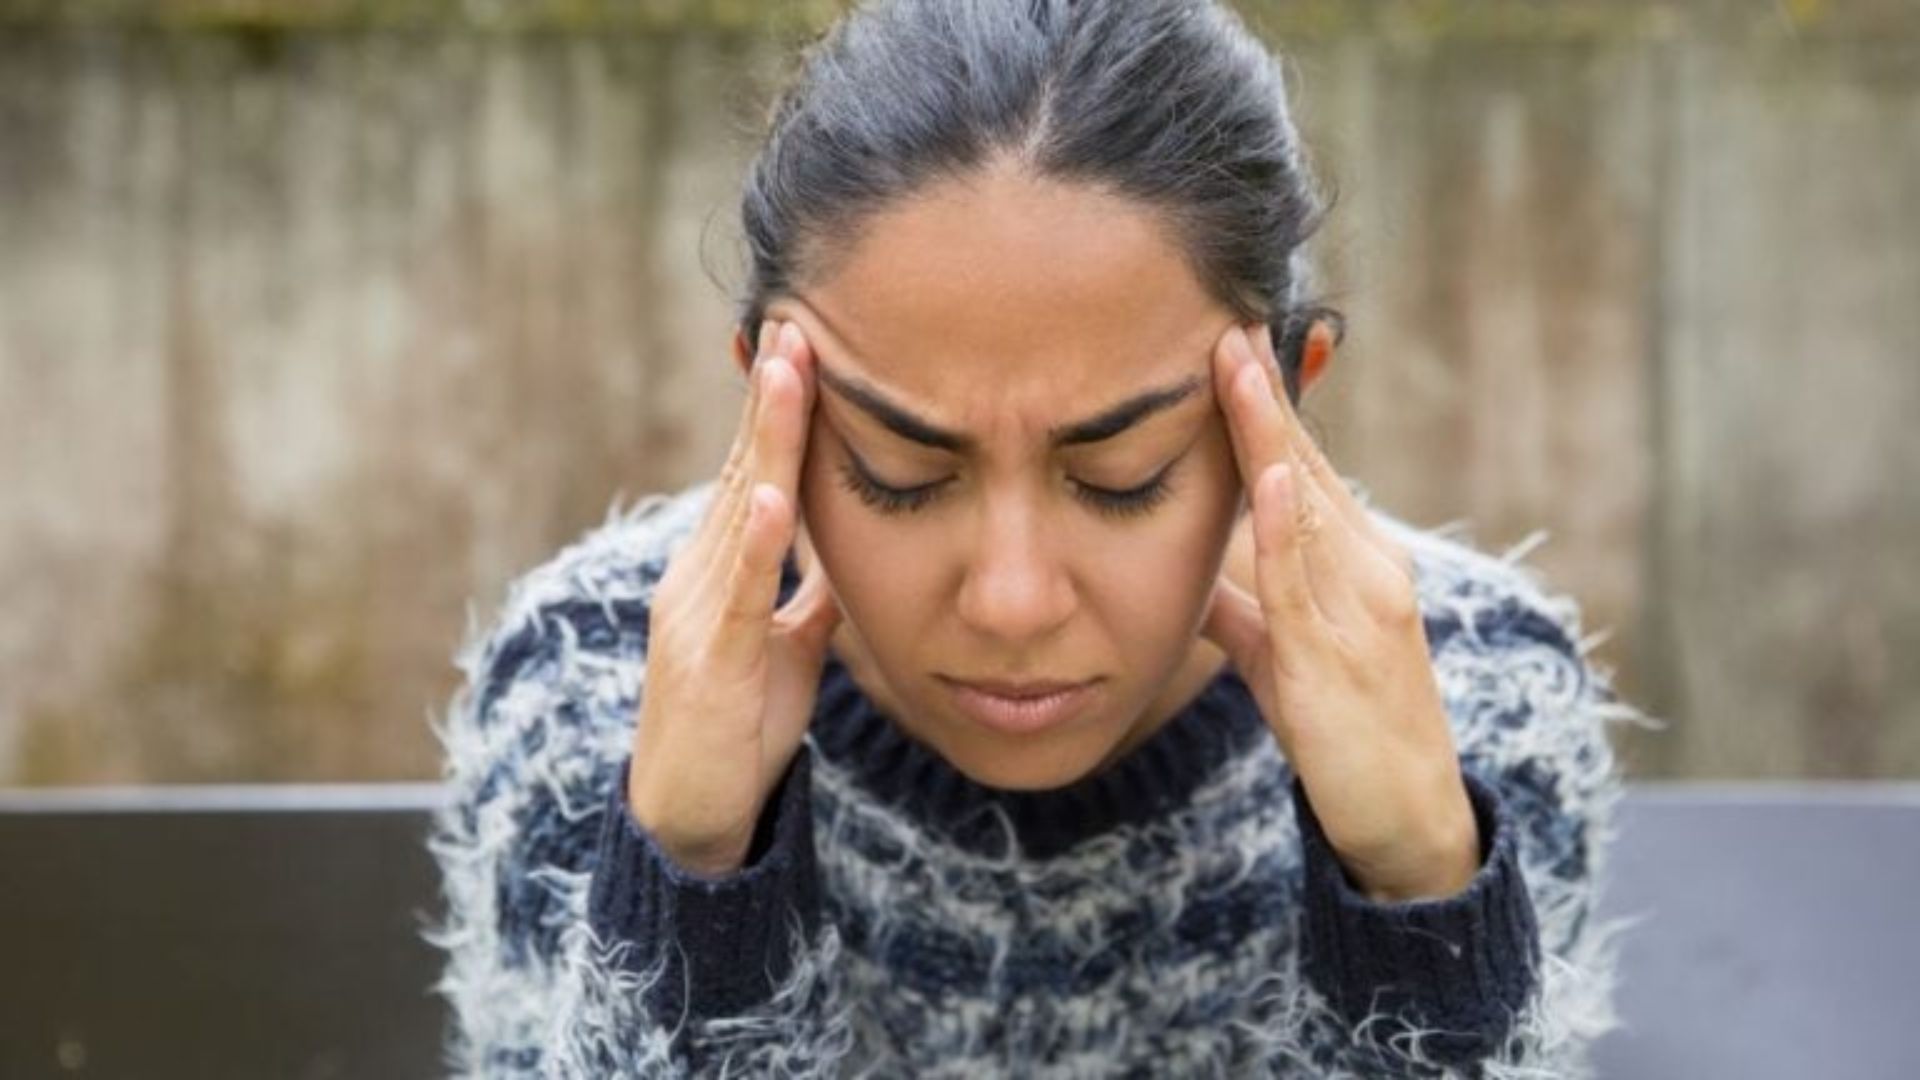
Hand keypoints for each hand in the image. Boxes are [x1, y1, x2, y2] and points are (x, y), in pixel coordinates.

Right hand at [628, 320, 842, 876]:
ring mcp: (700, 613)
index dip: (779, 409)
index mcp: (723, 566)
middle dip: (770, 395)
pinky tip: (777, 497)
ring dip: (766, 440)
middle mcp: (702, 574)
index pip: (756, 470)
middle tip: (793, 319)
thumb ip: (809, 595)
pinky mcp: (713, 661)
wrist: (690, 814)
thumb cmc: (740, 727)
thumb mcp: (788, 647)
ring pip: (741, 512)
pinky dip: (759, 544)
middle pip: (744, 469)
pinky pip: (742, 595)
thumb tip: (844, 549)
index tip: (803, 341)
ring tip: (788, 373)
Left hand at [1200, 323, 1479, 901]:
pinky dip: (1288, 524)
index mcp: (1352, 560)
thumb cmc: (1341, 731)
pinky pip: (1304, 582)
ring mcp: (1361, 608)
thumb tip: (1197, 574)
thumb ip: (1244, 607)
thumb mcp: (1279, 656)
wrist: (1405, 818)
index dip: (1265, 404)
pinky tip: (1271, 475)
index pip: (1303, 466)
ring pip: (1305, 503)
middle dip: (1264, 392)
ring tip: (1236, 362)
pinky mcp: (1339, 656)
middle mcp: (1367, 567)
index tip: (1230, 339)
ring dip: (1268, 430)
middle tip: (1227, 316)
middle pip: (1306, 464)